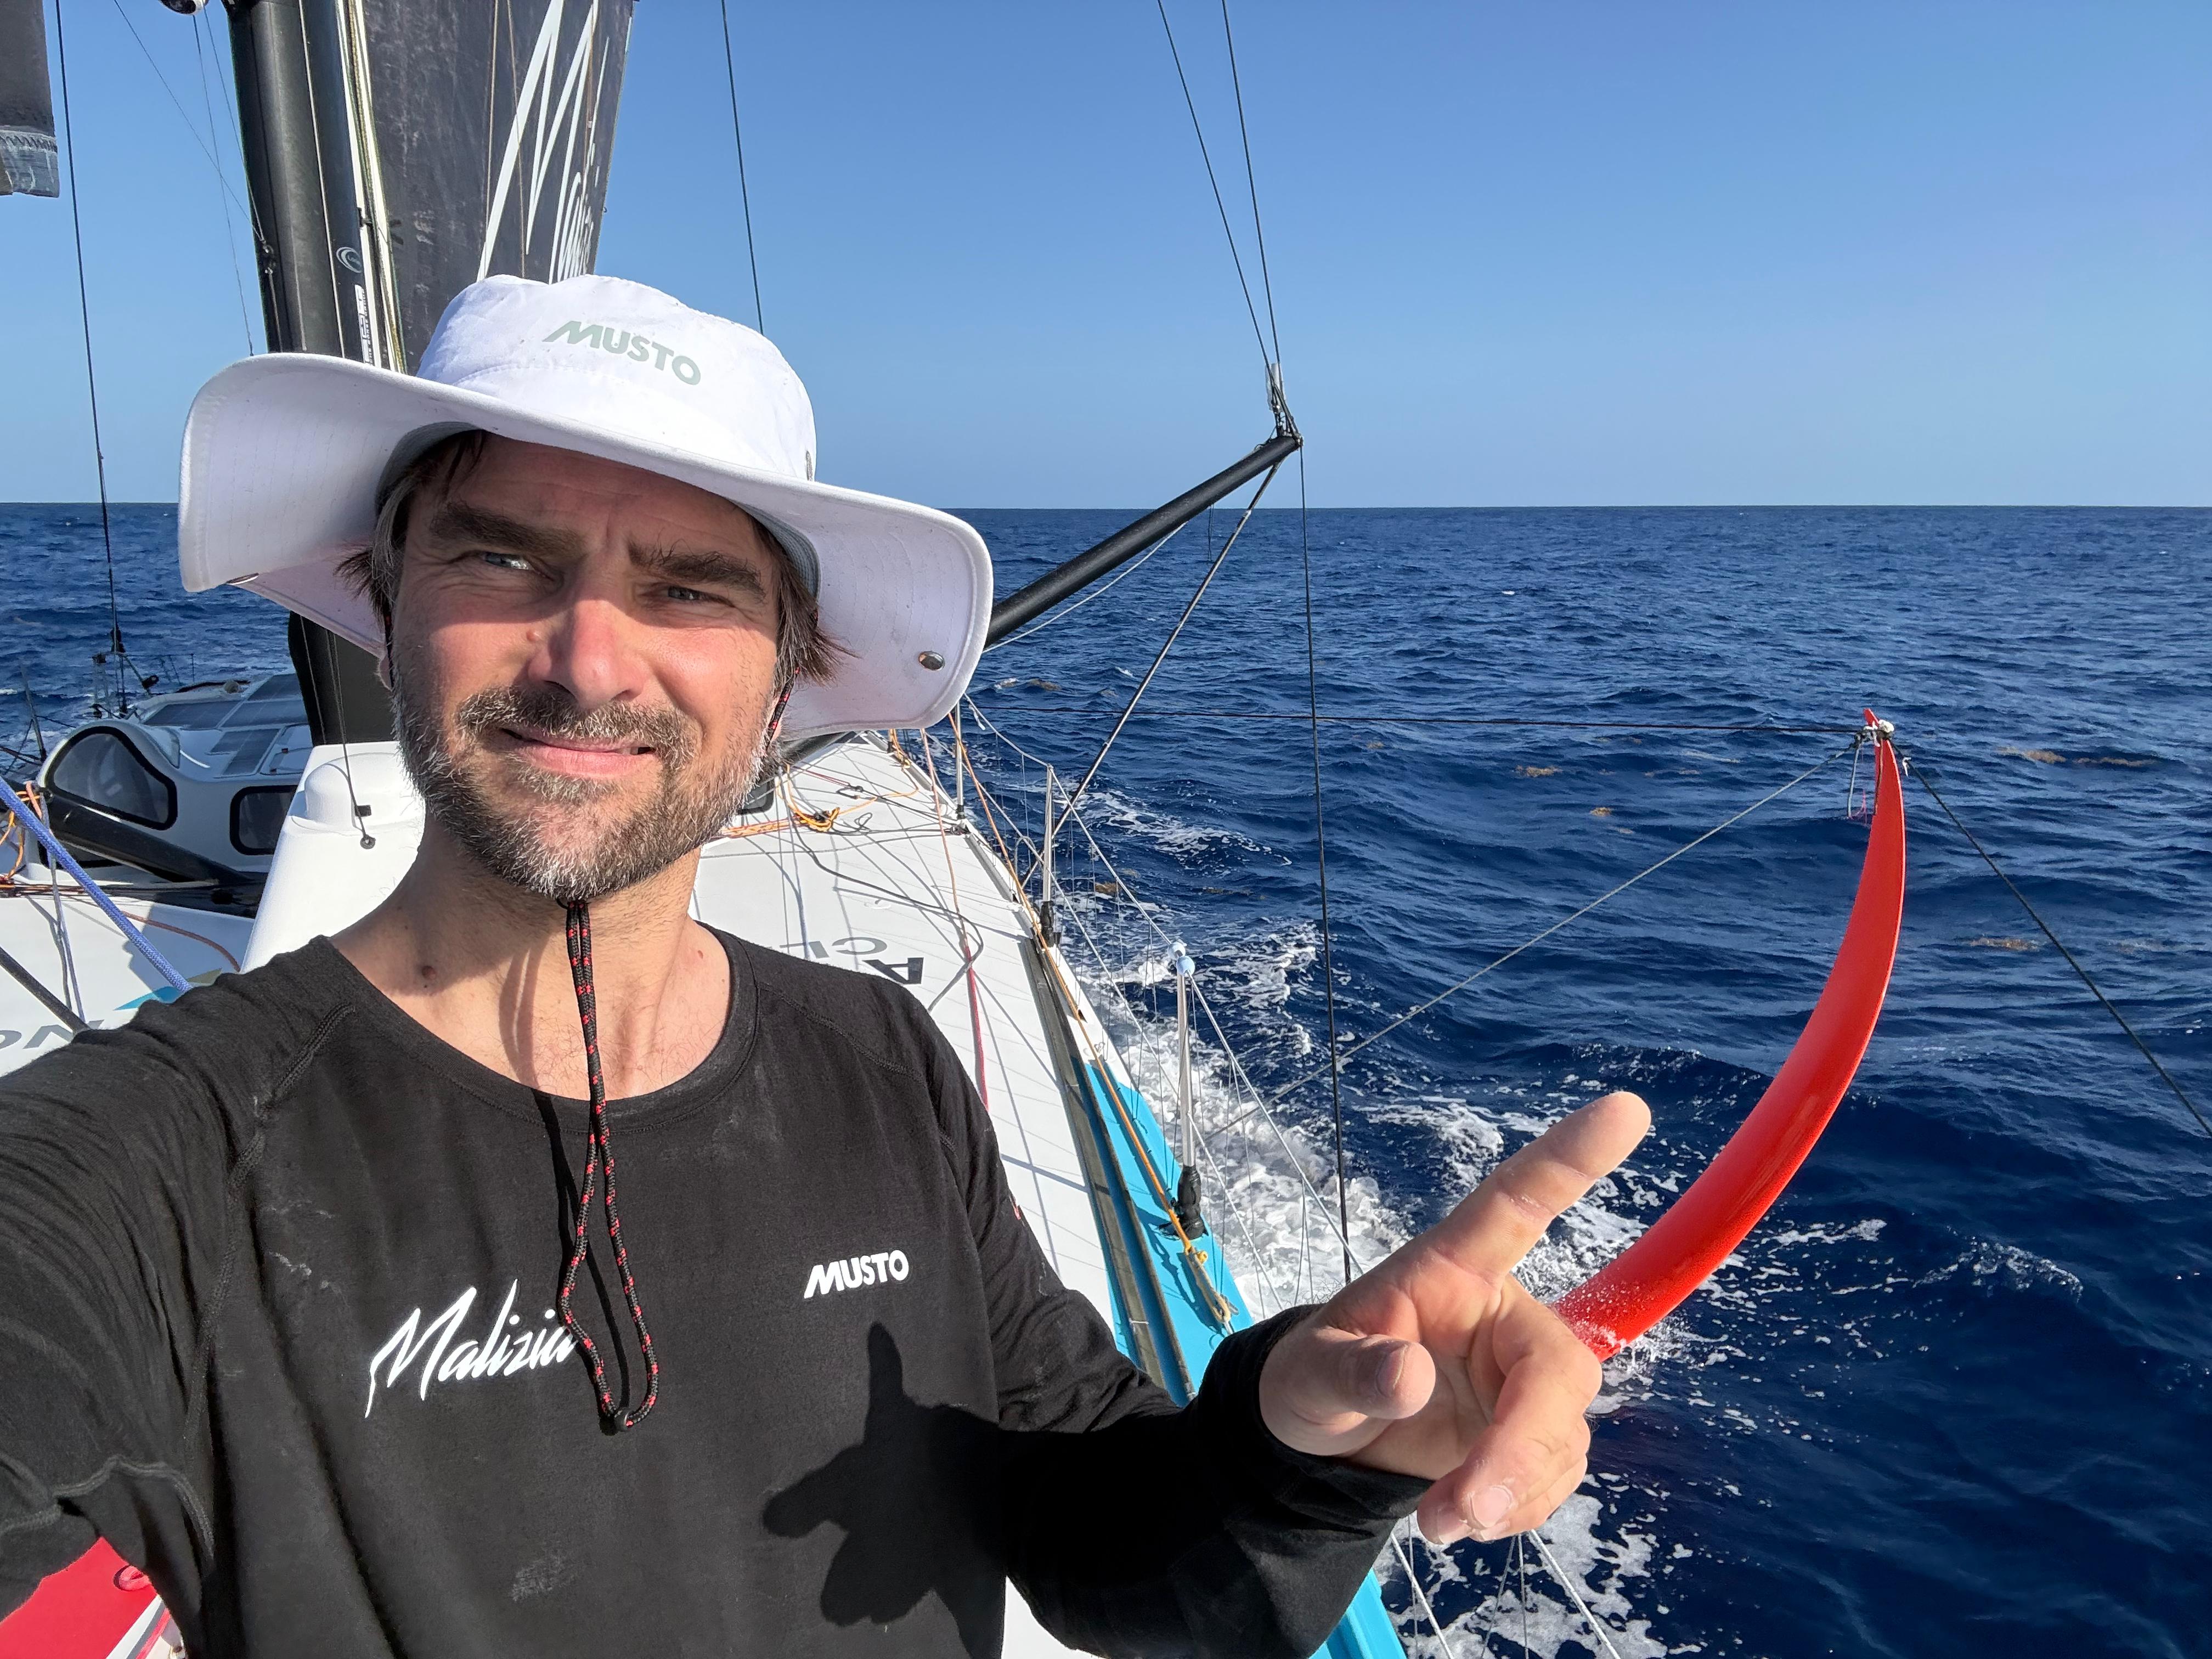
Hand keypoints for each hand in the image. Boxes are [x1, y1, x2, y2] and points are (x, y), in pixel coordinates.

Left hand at [1257, 1091, 1649, 1543]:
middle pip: (1558, 1368)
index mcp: (1451, 1269)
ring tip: (1438, 1519)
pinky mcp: (1529, 1432)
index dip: (1570, 1159)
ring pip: (1562, 1433)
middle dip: (1522, 1442)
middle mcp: (1501, 1315)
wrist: (1322, 1447)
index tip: (1625, 1108)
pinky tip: (1463, 1514)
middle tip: (1465, 1502)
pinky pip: (1553, 1472)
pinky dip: (1514, 1505)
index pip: (1516, 1203)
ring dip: (1511, 1487)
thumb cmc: (1313, 1382)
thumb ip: (1352, 1370)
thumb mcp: (1308, 1376)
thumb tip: (1408, 1376)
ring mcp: (1520, 1376)